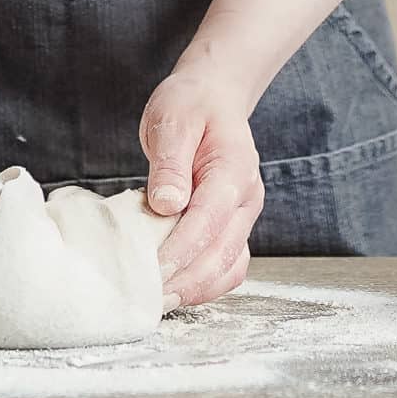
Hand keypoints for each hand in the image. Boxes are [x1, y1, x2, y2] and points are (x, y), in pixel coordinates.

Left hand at [138, 67, 264, 310]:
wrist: (213, 97)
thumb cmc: (191, 105)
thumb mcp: (173, 119)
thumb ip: (170, 162)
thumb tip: (166, 204)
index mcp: (234, 169)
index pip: (210, 219)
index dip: (182, 249)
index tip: (152, 269)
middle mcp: (246, 198)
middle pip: (225, 253)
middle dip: (188, 281)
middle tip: (150, 298)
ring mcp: (243, 215)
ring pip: (231, 267)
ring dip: (198, 289)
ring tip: (160, 301)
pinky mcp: (232, 226)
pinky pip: (227, 265)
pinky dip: (205, 283)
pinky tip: (176, 287)